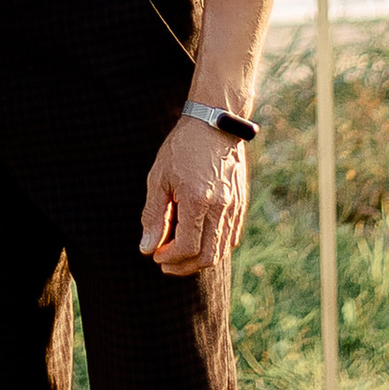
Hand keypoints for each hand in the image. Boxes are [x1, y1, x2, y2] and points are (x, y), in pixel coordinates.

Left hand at [138, 115, 246, 277]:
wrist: (215, 122)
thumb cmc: (182, 148)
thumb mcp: (159, 178)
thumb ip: (153, 216)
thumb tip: (147, 249)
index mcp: (197, 200)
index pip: (187, 247)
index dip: (170, 257)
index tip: (155, 255)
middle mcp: (221, 207)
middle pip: (207, 257)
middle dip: (184, 266)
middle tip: (165, 262)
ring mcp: (235, 207)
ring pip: (222, 251)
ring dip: (199, 259)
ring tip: (179, 253)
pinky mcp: (241, 204)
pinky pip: (231, 237)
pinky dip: (214, 246)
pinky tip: (197, 238)